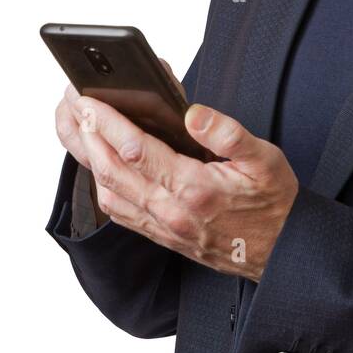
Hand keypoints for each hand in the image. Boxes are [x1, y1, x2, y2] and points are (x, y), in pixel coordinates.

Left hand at [54, 83, 298, 279]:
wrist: (281, 252)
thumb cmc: (273, 203)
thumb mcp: (265, 159)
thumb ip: (228, 134)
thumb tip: (193, 114)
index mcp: (194, 188)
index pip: (137, 151)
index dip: (107, 123)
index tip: (86, 100)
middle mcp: (171, 211)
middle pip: (111, 171)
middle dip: (86, 134)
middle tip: (71, 106)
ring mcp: (163, 227)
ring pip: (109, 193)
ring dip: (88, 160)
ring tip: (78, 130)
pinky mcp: (162, 236)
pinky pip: (120, 213)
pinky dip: (101, 187)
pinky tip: (99, 169)